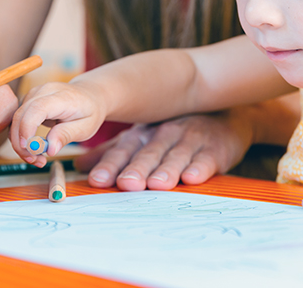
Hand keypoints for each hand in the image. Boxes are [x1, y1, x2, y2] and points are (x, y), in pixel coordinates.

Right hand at [10, 80, 107, 166]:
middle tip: (35, 161)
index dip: (27, 128)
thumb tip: (50, 149)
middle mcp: (43, 91)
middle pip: (20, 115)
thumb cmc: (89, 110)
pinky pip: (18, 120)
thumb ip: (67, 135)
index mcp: (61, 96)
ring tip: (38, 157)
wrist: (89, 95)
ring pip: (16, 120)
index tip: (28, 148)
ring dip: (21, 142)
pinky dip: (22, 136)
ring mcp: (34, 94)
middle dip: (21, 143)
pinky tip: (34, 147)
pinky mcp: (28, 100)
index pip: (37, 109)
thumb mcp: (86, 127)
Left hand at [74, 112, 254, 190]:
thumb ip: (113, 153)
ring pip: (176, 156)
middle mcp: (165, 135)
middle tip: (126, 184)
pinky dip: (199, 168)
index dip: (110, 165)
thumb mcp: (142, 138)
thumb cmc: (175, 133)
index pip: (123, 150)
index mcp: (143, 135)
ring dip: (166, 170)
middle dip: (137, 169)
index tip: (97, 180)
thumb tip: (78, 165)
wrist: (223, 118)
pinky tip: (192, 177)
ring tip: (157, 184)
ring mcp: (190, 140)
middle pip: (148, 154)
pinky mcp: (214, 149)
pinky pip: (206, 159)